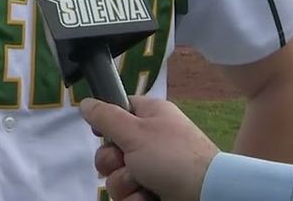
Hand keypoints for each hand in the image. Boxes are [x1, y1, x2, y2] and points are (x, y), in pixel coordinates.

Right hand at [80, 96, 219, 200]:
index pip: (118, 112)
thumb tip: (85, 102)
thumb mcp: (135, 131)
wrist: (208, 194)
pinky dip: (136, 199)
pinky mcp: (154, 191)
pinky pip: (130, 195)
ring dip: (125, 184)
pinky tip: (148, 198)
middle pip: (111, 150)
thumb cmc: (172, 156)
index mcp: (150, 116)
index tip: (102, 134)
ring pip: (117, 177)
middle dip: (112, 163)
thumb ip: (105, 117)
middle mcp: (150, 140)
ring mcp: (153, 168)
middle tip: (126, 163)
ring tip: (143, 186)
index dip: (106, 124)